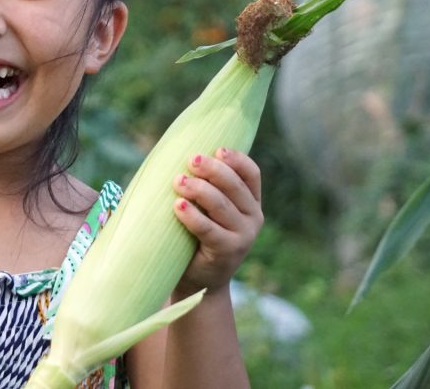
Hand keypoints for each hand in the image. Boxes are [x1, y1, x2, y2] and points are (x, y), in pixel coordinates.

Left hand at [171, 147, 262, 296]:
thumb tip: (176, 154)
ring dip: (198, 189)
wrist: (198, 280)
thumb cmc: (196, 234)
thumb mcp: (207, 209)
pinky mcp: (228, 251)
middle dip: (212, 170)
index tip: (217, 149)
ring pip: (221, 205)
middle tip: (191, 160)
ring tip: (178, 181)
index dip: (237, 159)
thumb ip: (204, 186)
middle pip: (234, 186)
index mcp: (250, 201)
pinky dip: (192, 216)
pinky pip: (209, 229)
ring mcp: (243, 235)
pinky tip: (177, 205)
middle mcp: (252, 217)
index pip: (251, 174)